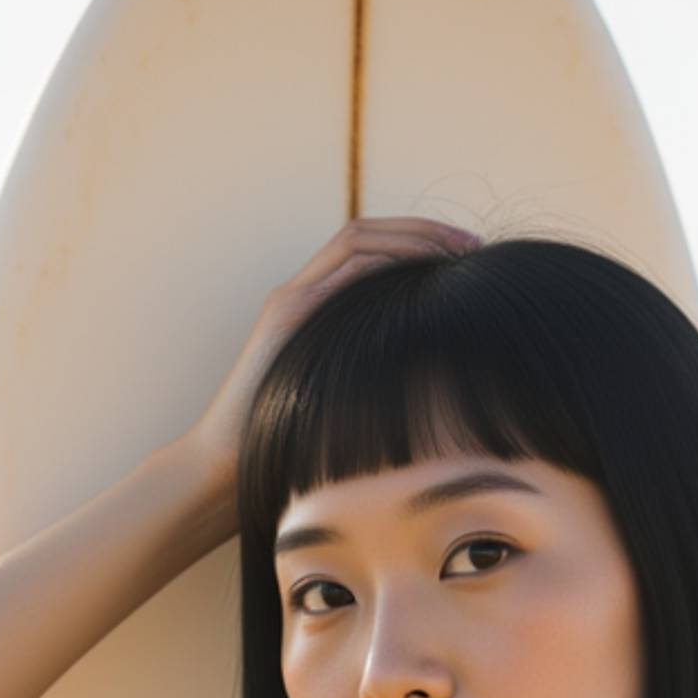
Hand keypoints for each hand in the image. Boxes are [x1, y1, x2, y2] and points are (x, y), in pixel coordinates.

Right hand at [179, 215, 479, 507]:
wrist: (226, 466)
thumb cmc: (288, 448)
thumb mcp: (345, 400)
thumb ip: (375, 373)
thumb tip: (435, 378)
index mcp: (316, 309)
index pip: (371, 253)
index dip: (419, 245)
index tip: (465, 258)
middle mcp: (302, 292)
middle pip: (367, 234)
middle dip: (424, 231)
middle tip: (472, 242)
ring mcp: (292, 298)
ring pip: (357, 240)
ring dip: (412, 237)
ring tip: (458, 249)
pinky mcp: (288, 312)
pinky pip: (344, 269)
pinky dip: (387, 260)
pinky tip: (425, 269)